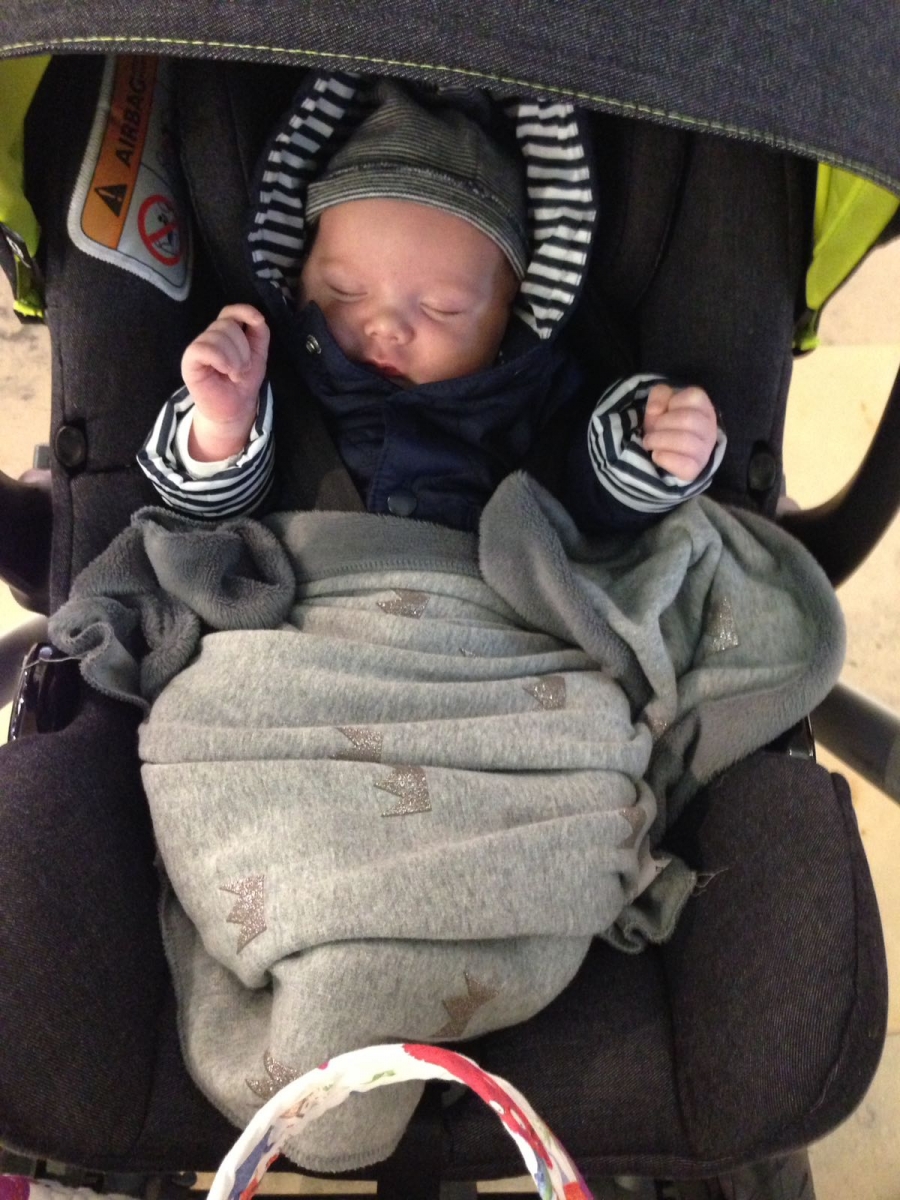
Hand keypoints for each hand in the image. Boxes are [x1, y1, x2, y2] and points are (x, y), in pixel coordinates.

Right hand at [181, 304, 269, 460]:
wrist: (235, 408)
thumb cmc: (243, 382)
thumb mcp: (258, 355)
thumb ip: (259, 334)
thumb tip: (258, 317)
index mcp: (225, 333)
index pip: (230, 311)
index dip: (244, 311)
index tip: (259, 321)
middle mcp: (210, 337)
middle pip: (228, 325)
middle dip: (243, 349)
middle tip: (243, 369)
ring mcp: (198, 347)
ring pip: (218, 336)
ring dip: (234, 359)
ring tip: (234, 374)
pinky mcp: (189, 360)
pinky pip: (203, 348)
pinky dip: (220, 359)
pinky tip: (224, 371)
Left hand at [641, 383, 717, 481]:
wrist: (668, 457)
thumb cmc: (666, 426)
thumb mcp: (661, 405)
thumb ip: (660, 395)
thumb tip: (656, 408)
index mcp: (704, 408)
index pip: (693, 396)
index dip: (673, 403)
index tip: (665, 412)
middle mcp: (709, 428)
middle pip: (688, 419)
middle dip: (661, 424)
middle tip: (652, 431)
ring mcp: (705, 450)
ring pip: (686, 442)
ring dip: (658, 441)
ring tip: (650, 443)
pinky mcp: (695, 469)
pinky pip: (683, 464)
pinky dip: (663, 458)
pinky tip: (657, 455)